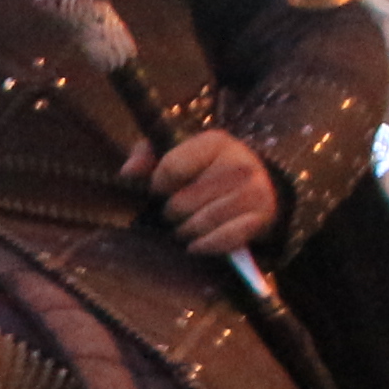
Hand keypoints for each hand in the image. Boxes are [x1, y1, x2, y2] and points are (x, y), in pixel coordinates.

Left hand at [135, 128, 279, 259]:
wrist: (259, 186)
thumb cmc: (205, 170)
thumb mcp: (176, 153)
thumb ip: (146, 156)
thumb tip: (127, 172)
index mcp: (216, 142)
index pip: (170, 168)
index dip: (158, 184)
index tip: (160, 189)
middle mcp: (239, 164)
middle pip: (182, 202)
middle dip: (171, 212)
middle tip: (174, 213)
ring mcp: (254, 191)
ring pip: (200, 223)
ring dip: (185, 231)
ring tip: (184, 228)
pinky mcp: (260, 217)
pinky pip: (223, 239)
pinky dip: (204, 246)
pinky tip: (196, 245)